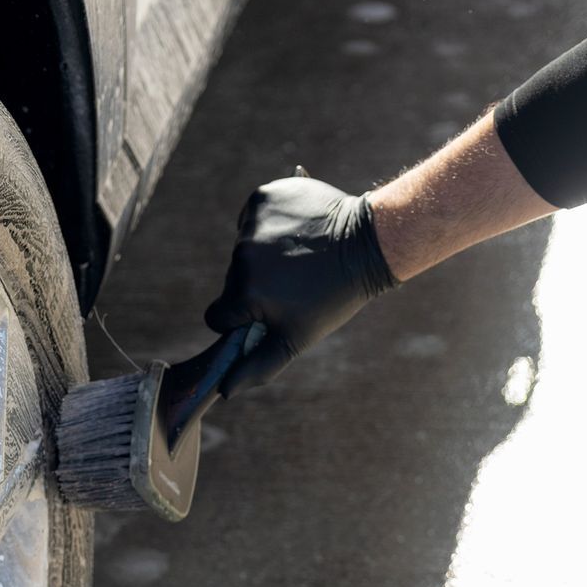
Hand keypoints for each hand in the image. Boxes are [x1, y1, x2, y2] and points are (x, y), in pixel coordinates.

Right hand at [205, 175, 398, 395]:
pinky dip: (270, 224)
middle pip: (232, 281)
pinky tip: (297, 231)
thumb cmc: (333, 297)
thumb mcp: (297, 338)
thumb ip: (258, 366)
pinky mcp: (264, 195)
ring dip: (265, 255)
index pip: (219, 315)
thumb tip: (226, 390)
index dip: (242, 319)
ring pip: (242, 248)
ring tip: (300, 257)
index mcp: (245, 292)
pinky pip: (252, 217)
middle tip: (294, 284)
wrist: (367, 244)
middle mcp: (242, 255)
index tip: (268, 312)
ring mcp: (252, 222)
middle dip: (257, 286)